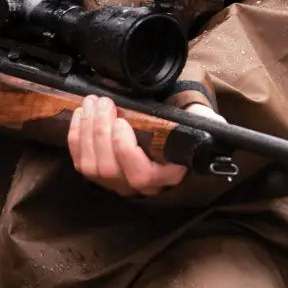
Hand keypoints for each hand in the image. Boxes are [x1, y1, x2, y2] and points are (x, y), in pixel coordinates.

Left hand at [68, 94, 222, 197]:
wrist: (165, 132)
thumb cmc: (178, 127)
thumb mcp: (195, 122)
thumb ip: (200, 120)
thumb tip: (211, 122)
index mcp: (165, 175)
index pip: (141, 175)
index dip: (125, 150)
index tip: (122, 121)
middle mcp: (138, 185)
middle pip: (110, 169)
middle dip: (100, 132)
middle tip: (103, 102)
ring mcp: (116, 182)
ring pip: (92, 166)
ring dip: (87, 131)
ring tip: (92, 103)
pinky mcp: (98, 175)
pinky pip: (80, 161)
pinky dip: (76, 136)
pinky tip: (81, 114)